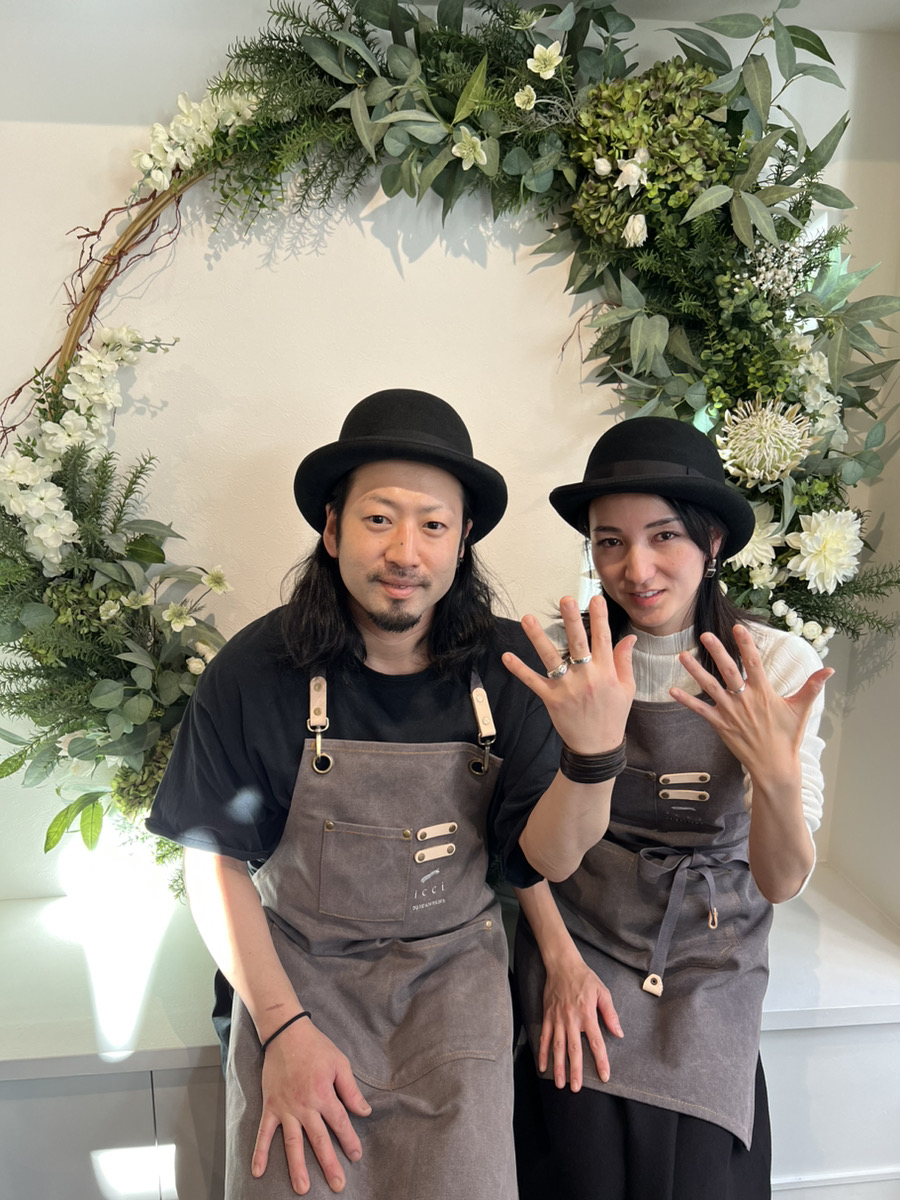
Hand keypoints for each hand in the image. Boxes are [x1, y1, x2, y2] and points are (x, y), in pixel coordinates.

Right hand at [252, 1018, 371, 1194]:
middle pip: (319, 1140)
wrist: (286, 1033)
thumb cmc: (316, 1047)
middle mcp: (305, 1105)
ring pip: (292, 1143)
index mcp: (324, 1094)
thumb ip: (351, 1090)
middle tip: (337, 1185)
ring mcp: (286, 1108)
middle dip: (329, 1164)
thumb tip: (364, 1111)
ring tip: (302, 1188)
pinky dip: (259, 1152)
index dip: (349, 1141)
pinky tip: (258, 1172)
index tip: (356, 1156)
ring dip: (297, 1167)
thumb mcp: (340, 1063)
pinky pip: (264, 1132)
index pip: (340, 1124)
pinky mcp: (271, 1106)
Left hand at [502, 594, 635, 754]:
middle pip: (578, 644)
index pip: (604, 639)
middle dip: (572, 621)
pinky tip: (506, 657)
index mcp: (606, 673)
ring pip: (551, 658)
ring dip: (538, 638)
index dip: (600, 618)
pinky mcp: (551, 699)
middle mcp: (586, 677)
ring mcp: (567, 688)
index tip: (597, 598)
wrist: (597, 747)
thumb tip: (629, 637)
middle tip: (566, 600)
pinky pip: (533, 681)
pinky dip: (519, 670)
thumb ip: (625, 661)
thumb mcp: (627, 688)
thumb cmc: (613, 715)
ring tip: (527, 619)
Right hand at [538, 953, 622, 1091]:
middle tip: (575, 1089)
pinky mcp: (547, 1017)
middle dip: (575, 1071)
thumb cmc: (585, 978)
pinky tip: (542, 1066)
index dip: (600, 1061)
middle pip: (573, 1050)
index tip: (604, 1076)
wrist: (562, 965)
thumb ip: (610, 1014)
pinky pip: (544, 1037)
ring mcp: (557, 1019)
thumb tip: (619, 1033)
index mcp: (587, 1015)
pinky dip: (542, 1053)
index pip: (596, 1043)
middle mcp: (571, 1020)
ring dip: (558, 1066)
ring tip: (559, 1084)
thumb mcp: (602, 992)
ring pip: (557, 1047)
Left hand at [670, 624, 832, 782]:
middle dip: (717, 651)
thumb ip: (812, 686)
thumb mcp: (801, 709)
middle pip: (728, 670)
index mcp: (764, 692)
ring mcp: (731, 712)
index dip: (746, 644)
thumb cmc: (787, 736)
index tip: (738, 628)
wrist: (774, 766)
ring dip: (695, 671)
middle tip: (705, 635)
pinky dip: (686, 701)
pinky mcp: (720, 725)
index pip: (754, 663)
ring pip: (710, 687)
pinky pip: (700, 710)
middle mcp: (745, 699)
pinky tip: (671, 691)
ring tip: (682, 656)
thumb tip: (829, 670)